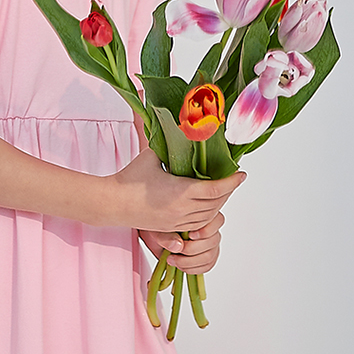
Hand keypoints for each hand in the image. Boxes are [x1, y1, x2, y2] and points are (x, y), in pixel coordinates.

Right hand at [110, 147, 244, 233]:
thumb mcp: (151, 156)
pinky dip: (207, 214)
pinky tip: (207, 205)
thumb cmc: (129, 179)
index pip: (216, 189)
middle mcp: (182, 210)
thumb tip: (182, 125)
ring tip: (223, 191)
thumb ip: (168, 143)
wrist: (111, 204)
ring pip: (208, 216)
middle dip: (228, 191)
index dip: (232, 182)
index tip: (242, 174)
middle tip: (234, 179)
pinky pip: (197, 224)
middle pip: (216, 203)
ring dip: (219, 204)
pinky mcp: (171, 228)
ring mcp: (177, 221)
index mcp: (181, 192)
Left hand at [139, 212, 225, 275]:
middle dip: (192, 250)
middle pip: (212, 241)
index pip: (217, 221)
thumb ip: (166, 236)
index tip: (190, 235)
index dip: (206, 231)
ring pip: (209, 256)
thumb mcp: (157, 228)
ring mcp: (208, 244)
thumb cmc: (158, 226)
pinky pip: (207, 265)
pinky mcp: (204, 256)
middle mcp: (208, 229)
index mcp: (202, 215)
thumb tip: (178, 246)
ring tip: (173, 261)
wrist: (154, 237)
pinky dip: (193, 269)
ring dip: (190, 262)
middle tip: (174, 253)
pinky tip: (181, 266)